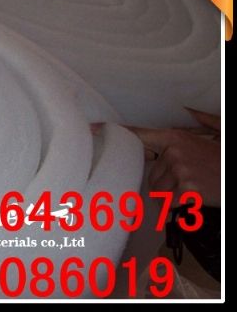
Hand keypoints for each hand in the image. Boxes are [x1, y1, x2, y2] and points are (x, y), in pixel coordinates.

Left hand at [92, 108, 220, 206]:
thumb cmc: (224, 158)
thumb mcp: (213, 134)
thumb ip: (199, 121)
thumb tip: (190, 108)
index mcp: (174, 137)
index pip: (139, 133)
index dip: (113, 130)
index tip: (91, 128)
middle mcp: (174, 151)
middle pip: (150, 174)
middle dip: (164, 182)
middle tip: (185, 180)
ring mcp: (180, 170)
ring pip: (158, 190)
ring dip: (170, 195)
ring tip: (191, 188)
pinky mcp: (187, 189)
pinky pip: (169, 203)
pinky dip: (177, 206)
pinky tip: (191, 200)